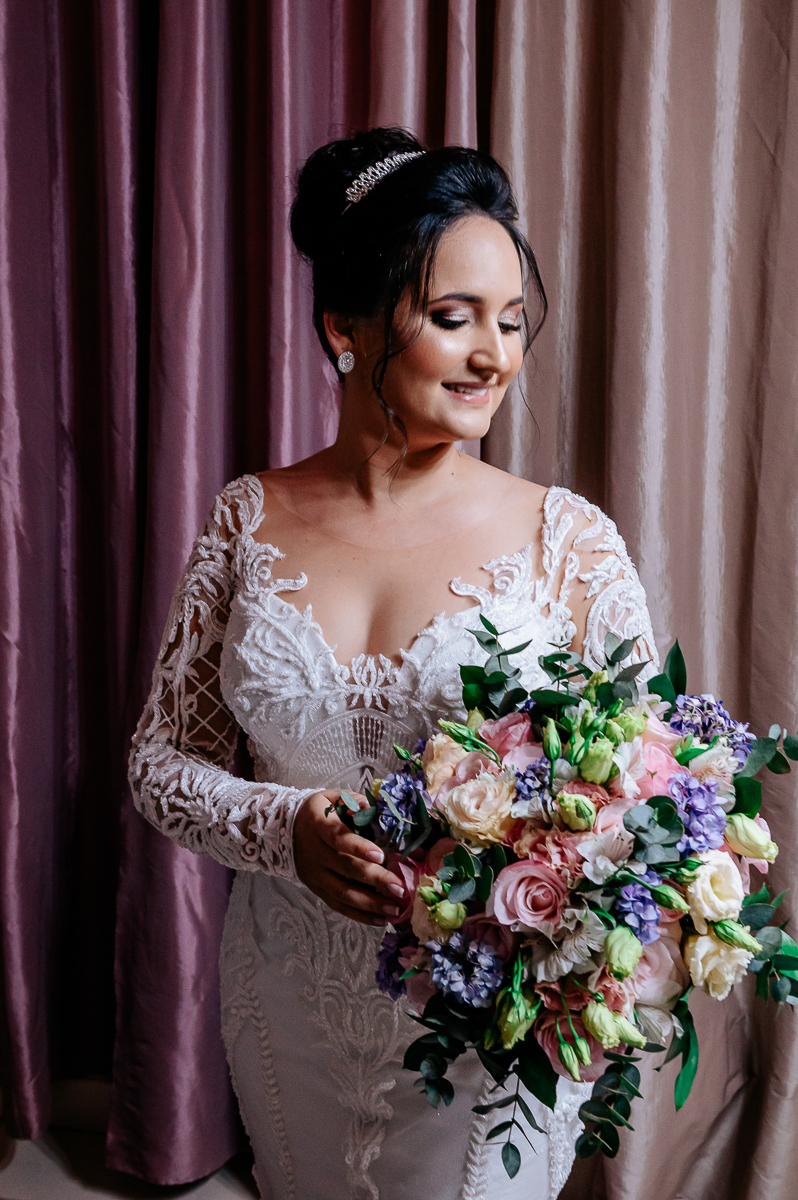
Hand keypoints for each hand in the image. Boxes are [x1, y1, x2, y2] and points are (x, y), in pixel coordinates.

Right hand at [293, 790, 405, 925]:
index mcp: (318, 826)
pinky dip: (358, 915)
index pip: (338, 838)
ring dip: (370, 903)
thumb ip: (350, 799)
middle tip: (399, 888)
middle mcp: (315, 853)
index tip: (381, 855)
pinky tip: (380, 919)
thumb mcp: (329, 797)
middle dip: (375, 880)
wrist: (282, 830)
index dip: (358, 847)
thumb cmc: (317, 813)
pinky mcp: (316, 889)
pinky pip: (337, 905)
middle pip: (345, 869)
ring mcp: (315, 874)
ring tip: (394, 909)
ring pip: (342, 892)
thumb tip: (367, 806)